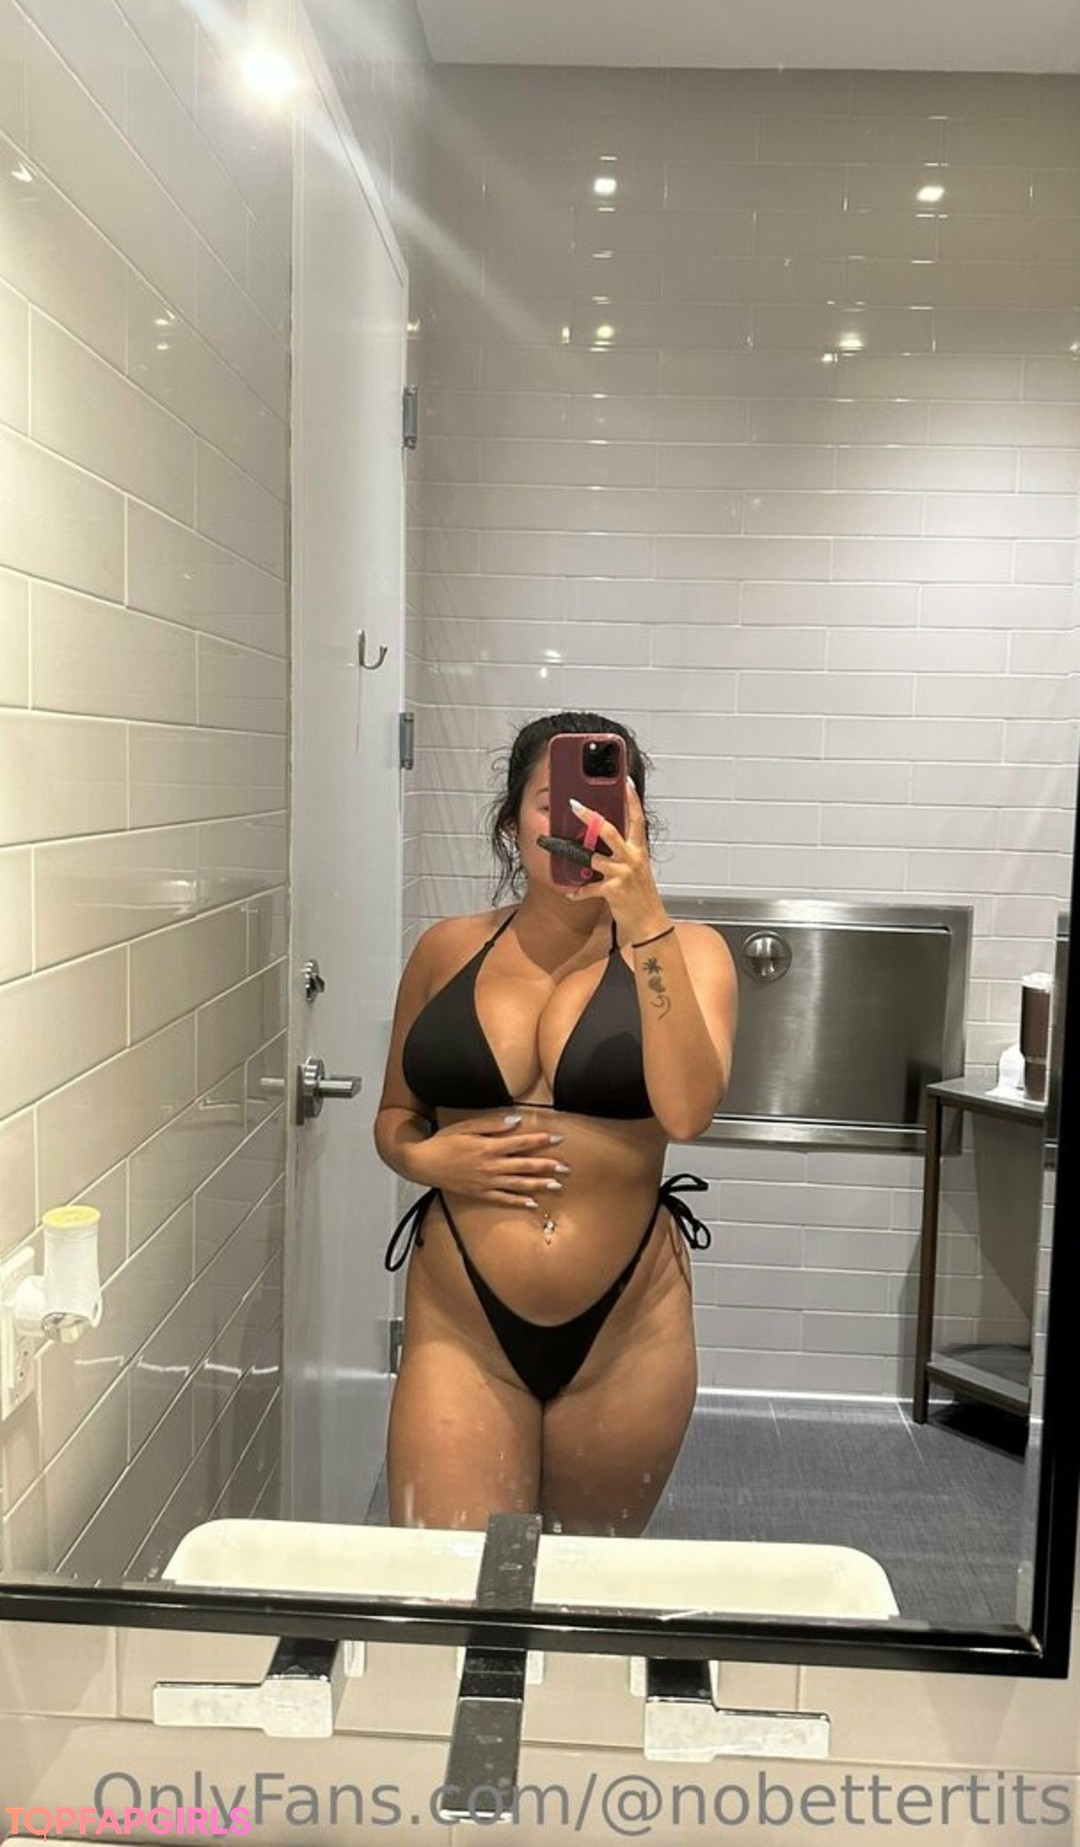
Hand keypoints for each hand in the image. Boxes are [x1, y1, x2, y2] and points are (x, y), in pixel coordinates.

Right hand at [413, 1114, 567, 1208]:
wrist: (423, 1163)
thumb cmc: (444, 1142)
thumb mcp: (466, 1126)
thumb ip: (492, 1124)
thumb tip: (516, 1121)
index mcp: (489, 1146)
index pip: (521, 1143)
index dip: (541, 1141)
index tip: (558, 1139)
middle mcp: (491, 1166)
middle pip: (525, 1166)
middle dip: (547, 1166)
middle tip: (566, 1168)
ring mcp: (486, 1182)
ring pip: (518, 1184)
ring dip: (539, 1185)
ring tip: (557, 1185)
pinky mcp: (480, 1193)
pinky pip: (502, 1199)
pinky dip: (518, 1201)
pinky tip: (532, 1203)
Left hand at [564, 780, 669, 943]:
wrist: (650, 923)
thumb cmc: (642, 896)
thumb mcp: (637, 870)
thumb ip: (623, 854)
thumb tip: (606, 841)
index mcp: (639, 851)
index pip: (637, 819)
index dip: (632, 800)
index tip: (625, 782)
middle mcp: (632, 859)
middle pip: (610, 832)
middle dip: (591, 818)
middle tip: (575, 806)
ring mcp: (623, 874)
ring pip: (594, 858)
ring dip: (572, 854)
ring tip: (555, 846)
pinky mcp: (613, 891)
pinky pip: (589, 888)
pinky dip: (578, 892)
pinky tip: (570, 893)